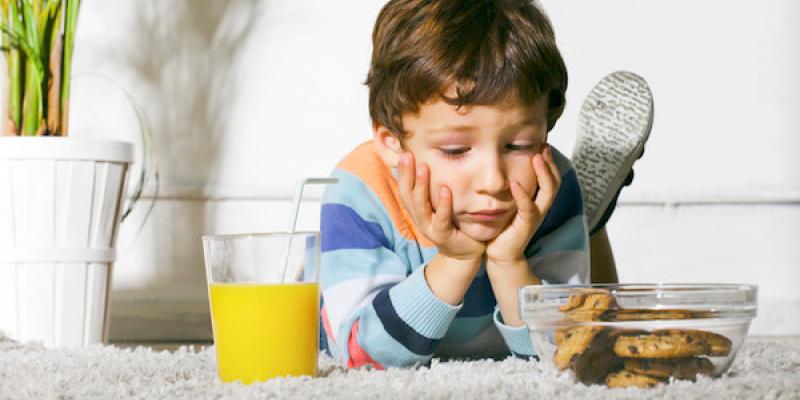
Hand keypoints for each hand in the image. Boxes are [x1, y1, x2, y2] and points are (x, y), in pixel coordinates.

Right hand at [397, 152, 485, 261]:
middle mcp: (419, 218)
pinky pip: (441, 219)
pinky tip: (446, 190)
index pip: (404, 188)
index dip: (402, 172)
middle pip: (408, 195)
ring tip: (423, 167)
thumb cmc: (453, 224)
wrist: (464, 253)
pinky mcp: (443, 237)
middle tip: (408, 155)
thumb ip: (433, 190)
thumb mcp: (439, 205)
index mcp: (417, 210)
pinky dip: (443, 205)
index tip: (404, 153)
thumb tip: (428, 164)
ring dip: (421, 186)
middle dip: (407, 174)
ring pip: (421, 206)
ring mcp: (429, 228)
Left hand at [486, 145, 560, 266]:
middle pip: (555, 182)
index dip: (549, 162)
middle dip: (550, 163)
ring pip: (548, 192)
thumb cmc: (502, 229)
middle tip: (544, 146)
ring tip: (537, 158)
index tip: (543, 144)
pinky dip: (523, 195)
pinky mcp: (526, 225)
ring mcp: (535, 216)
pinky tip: (515, 183)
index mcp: (538, 202)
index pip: (550, 178)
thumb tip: (503, 168)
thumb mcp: (508, 204)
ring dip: (543, 173)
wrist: (500, 255)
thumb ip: (510, 189)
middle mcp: (540, 207)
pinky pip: (528, 208)